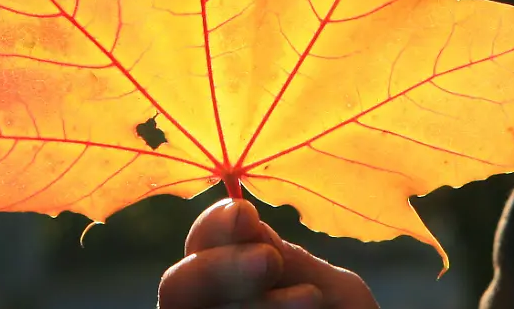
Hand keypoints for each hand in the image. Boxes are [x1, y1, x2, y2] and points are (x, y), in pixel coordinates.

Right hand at [158, 198, 379, 308]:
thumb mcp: (335, 294)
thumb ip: (291, 260)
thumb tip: (241, 214)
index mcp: (235, 285)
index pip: (200, 249)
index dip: (213, 227)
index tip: (244, 214)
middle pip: (177, 288)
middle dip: (219, 268)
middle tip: (268, 261)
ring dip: (251, 306)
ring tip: (310, 299)